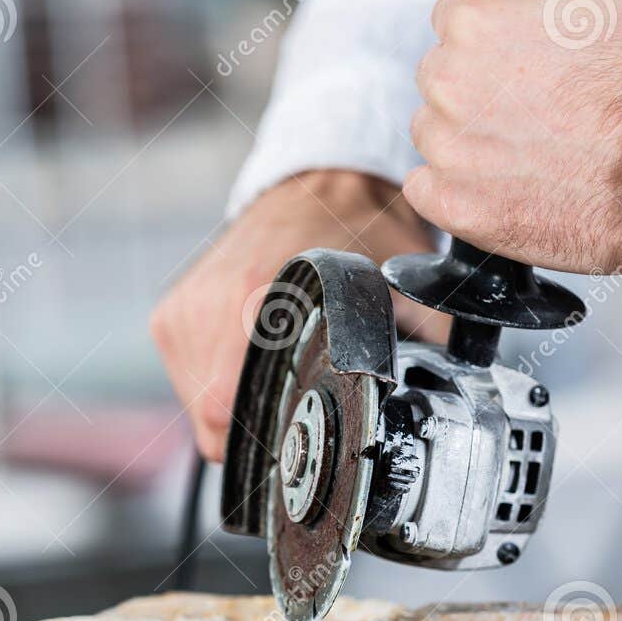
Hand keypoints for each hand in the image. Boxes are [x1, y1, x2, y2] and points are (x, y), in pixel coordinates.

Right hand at [151, 170, 448, 461]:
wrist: (316, 182)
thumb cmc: (357, 229)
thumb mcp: (398, 287)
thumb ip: (427, 340)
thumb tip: (452, 390)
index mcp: (250, 299)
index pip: (225, 416)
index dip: (267, 439)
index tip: (299, 430)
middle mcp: (207, 306)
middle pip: (213, 420)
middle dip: (256, 423)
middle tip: (299, 392)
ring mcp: (182, 312)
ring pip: (198, 406)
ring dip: (238, 402)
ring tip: (278, 364)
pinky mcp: (169, 315)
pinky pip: (189, 380)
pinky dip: (220, 380)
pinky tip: (254, 352)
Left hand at [403, 0, 621, 273]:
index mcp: (476, 25)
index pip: (455, 17)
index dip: (492, 33)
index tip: (515, 53)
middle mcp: (449, 83)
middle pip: (441, 76)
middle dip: (477, 87)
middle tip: (530, 105)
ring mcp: (448, 149)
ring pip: (434, 134)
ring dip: (467, 139)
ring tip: (524, 147)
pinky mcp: (454, 204)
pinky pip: (427, 190)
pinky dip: (457, 190)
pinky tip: (499, 185)